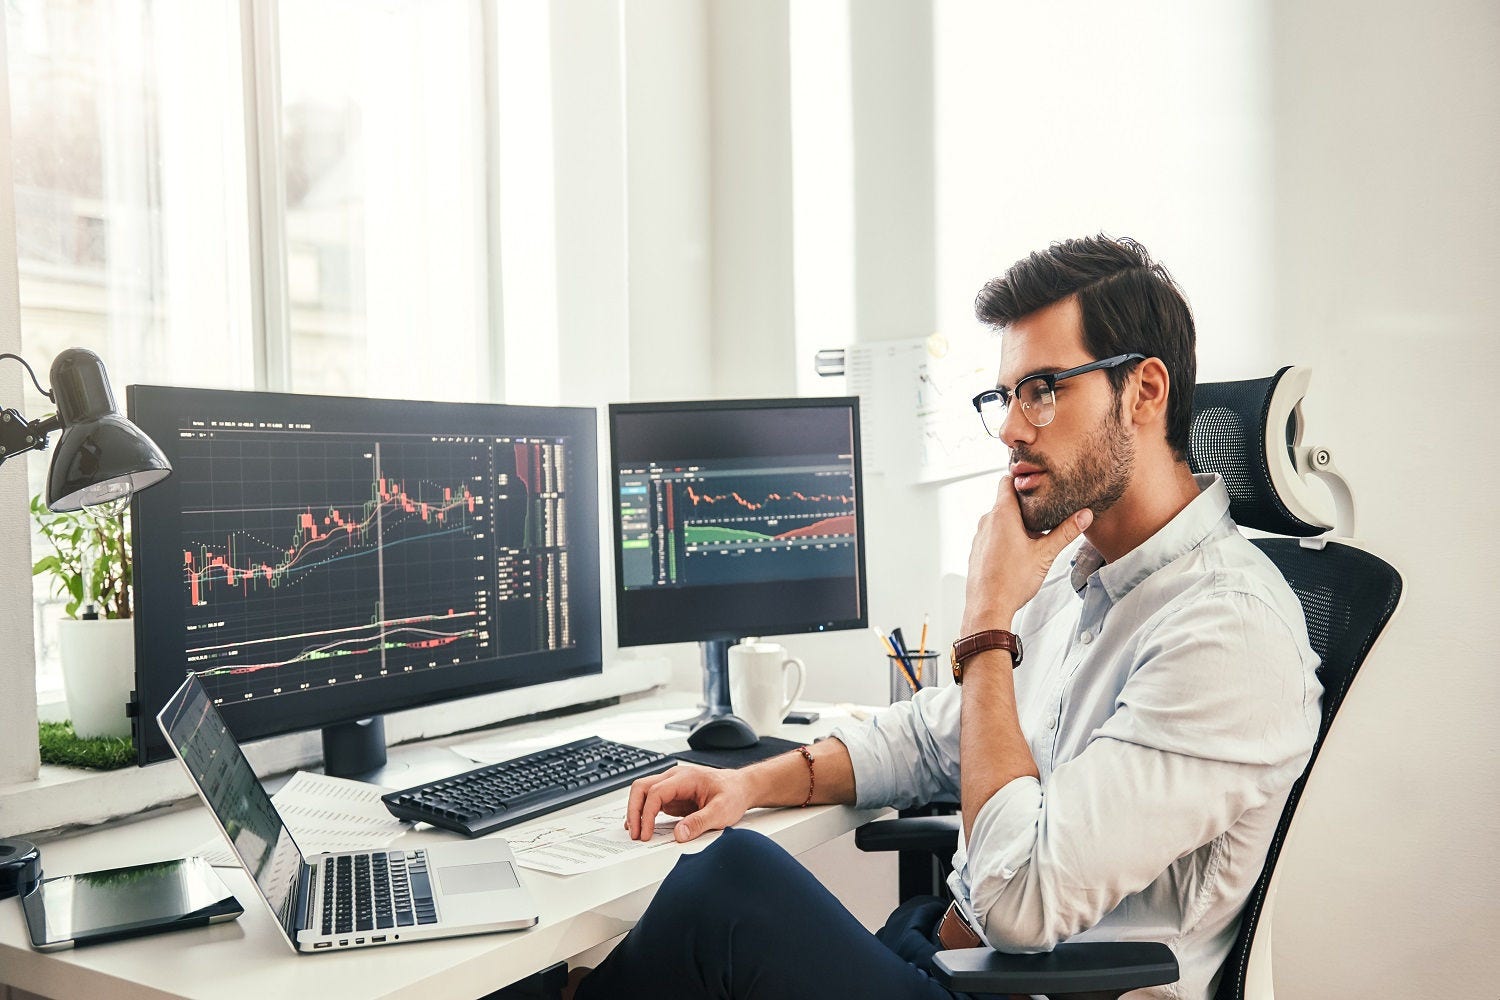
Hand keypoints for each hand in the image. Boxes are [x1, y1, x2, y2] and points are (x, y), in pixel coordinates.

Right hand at [625, 763, 752, 842]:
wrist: (741, 787)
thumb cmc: (733, 793)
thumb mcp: (722, 811)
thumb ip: (700, 822)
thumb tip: (679, 834)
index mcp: (685, 778)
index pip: (656, 792)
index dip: (647, 814)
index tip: (646, 833)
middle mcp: (675, 778)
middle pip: (641, 787)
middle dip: (634, 811)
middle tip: (635, 834)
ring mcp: (672, 786)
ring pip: (643, 793)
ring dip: (636, 812)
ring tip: (635, 833)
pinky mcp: (673, 796)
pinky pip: (652, 802)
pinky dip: (644, 813)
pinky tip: (642, 826)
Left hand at [960, 474, 1092, 633]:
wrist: (988, 607)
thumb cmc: (1013, 581)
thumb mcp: (1045, 554)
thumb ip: (1066, 532)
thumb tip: (1085, 515)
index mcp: (1001, 514)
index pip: (1006, 481)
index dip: (1021, 479)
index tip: (1038, 483)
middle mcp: (987, 521)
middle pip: (1006, 501)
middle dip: (1025, 505)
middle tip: (1046, 510)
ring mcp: (980, 536)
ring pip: (1000, 520)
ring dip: (1017, 523)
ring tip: (1036, 533)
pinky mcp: (978, 550)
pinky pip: (993, 535)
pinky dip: (1006, 536)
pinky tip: (1020, 551)